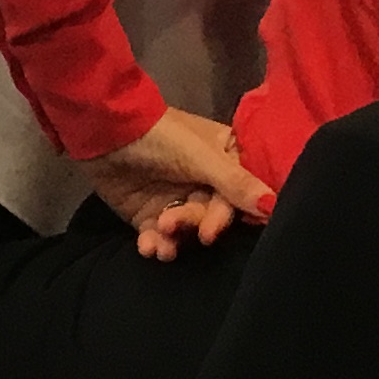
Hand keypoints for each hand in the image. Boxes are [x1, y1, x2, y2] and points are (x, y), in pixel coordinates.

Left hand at [78, 108, 273, 261]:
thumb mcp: (200, 157)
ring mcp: (176, 200)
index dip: (224, 216)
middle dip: (192, 225)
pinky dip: (155, 246)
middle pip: (211, 217)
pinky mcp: (150, 217)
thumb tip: (275, 207)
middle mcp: (205, 183)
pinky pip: (161, 240)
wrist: (102, 131)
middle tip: (172, 223)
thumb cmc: (158, 136)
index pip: (238, 197)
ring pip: (186, 233)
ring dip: (174, 241)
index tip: (209, 231)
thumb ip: (236, 184)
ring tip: (158, 241)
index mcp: (224, 159)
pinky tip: (147, 247)